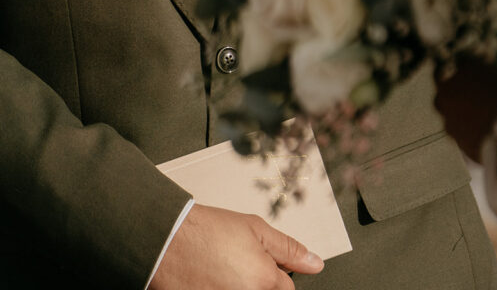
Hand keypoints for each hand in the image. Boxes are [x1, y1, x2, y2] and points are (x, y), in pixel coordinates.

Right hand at [149, 204, 323, 289]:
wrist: (166, 241)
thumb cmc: (206, 231)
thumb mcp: (255, 228)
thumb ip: (288, 248)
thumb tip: (315, 263)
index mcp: (264, 281)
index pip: (287, 289)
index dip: (276, 272)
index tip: (263, 264)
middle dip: (259, 283)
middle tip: (238, 266)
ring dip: (240, 285)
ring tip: (223, 271)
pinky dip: (221, 288)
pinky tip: (212, 279)